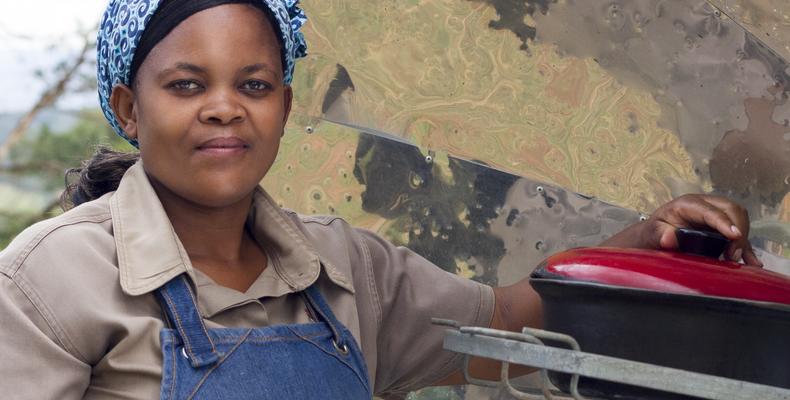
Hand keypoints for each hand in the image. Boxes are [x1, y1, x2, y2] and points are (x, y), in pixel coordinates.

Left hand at [603, 194, 761, 265]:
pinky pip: (738, 235)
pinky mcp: (721, 228)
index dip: (724, 222)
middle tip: (733, 255)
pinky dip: (746, 248)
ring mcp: (715, 215)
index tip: (734, 236)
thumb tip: (669, 237)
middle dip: (738, 231)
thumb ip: (659, 234)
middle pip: (732, 210)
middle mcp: (705, 205)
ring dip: (744, 239)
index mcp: (688, 204)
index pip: (711, 210)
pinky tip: (751, 262)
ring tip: (739, 260)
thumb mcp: (650, 233)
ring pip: (740, 219)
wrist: (653, 236)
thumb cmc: (653, 232)